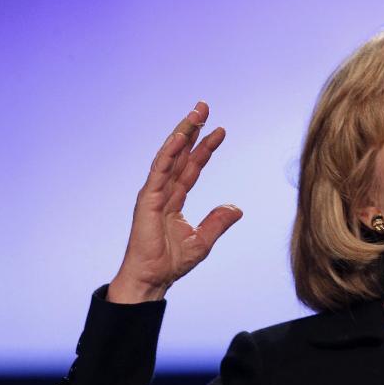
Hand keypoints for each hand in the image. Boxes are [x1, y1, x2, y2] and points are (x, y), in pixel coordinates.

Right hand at [107, 101, 242, 302]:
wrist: (154, 278)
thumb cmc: (172, 262)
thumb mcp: (204, 239)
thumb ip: (218, 220)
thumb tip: (236, 207)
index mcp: (175, 198)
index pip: (192, 166)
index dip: (206, 148)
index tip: (221, 130)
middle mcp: (163, 190)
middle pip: (180, 154)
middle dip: (192, 130)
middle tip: (204, 106)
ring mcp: (154, 193)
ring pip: (170, 156)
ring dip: (182, 133)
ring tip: (195, 114)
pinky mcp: (147, 199)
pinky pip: (160, 171)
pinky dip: (169, 153)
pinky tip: (180, 138)